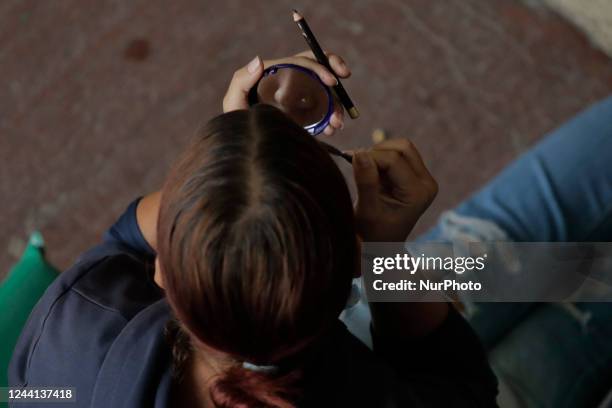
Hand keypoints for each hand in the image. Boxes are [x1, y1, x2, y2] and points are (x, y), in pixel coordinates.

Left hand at [222, 51, 351, 135]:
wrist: (245, 152)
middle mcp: (290, 83)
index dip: (320, 65)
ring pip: (325, 93)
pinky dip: (333, 119)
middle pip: (317, 68)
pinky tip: (332, 129)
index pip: (302, 61)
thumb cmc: (235, 125)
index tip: (331, 80)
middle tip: (345, 77)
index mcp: (276, 74)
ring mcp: (299, 100)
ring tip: (337, 123)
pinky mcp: (305, 118)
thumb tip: (259, 60)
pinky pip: (324, 113)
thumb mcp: (233, 103)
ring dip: (336, 104)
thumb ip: (241, 81)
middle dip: (334, 69)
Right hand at [353, 139, 437, 241]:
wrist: (381, 247)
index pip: (393, 160)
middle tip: (357, 167)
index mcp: (418, 193)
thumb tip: (358, 153)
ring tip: (363, 171)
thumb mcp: (367, 211)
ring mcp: (422, 178)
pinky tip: (368, 172)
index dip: (370, 158)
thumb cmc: (373, 235)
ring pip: (401, 147)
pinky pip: (397, 154)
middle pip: (402, 148)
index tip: (348, 162)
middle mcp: (426, 183)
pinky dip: (380, 158)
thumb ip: (365, 182)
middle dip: (376, 152)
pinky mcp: (415, 175)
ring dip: (378, 153)